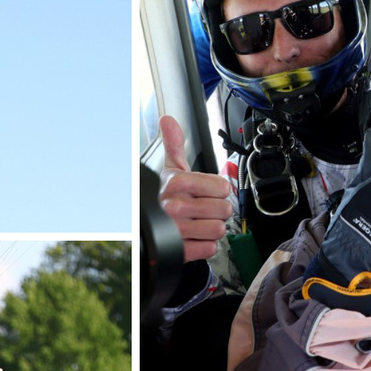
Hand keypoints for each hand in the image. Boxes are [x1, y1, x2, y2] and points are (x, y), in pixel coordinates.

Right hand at [157, 115, 232, 261]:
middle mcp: (175, 206)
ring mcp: (177, 230)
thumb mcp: (168, 169)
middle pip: (224, 209)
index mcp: (176, 183)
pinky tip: (194, 237)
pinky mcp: (179, 251)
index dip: (219, 190)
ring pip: (219, 230)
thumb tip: (168, 120)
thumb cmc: (162, 196)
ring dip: (212, 228)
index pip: (222, 187)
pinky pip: (209, 248)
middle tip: (205, 208)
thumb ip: (174, 144)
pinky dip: (205, 245)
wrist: (147, 226)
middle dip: (218, 210)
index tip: (209, 191)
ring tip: (200, 222)